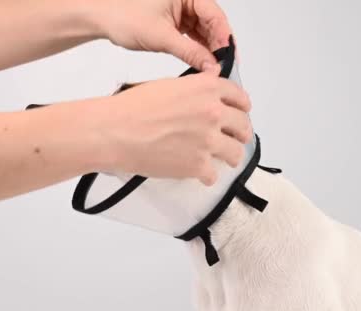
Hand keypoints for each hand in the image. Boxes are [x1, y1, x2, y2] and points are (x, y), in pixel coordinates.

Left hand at [95, 0, 232, 70]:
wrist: (103, 19)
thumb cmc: (124, 16)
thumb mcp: (161, 37)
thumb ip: (190, 52)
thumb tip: (210, 66)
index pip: (215, 15)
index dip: (224, 38)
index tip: (228, 57)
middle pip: (213, 23)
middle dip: (218, 46)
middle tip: (223, 67)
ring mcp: (182, 10)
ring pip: (204, 31)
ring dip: (209, 50)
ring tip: (213, 69)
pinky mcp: (176, 21)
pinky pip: (193, 35)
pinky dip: (197, 49)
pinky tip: (202, 63)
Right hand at [98, 66, 251, 185]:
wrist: (117, 132)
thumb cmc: (132, 108)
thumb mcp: (168, 85)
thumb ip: (195, 88)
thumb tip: (208, 89)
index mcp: (207, 88)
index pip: (239, 97)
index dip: (242, 106)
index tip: (242, 112)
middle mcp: (213, 113)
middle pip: (243, 126)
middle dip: (240, 133)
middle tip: (235, 138)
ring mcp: (208, 141)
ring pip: (235, 152)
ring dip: (230, 155)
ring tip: (223, 158)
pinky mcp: (198, 165)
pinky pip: (214, 174)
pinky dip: (207, 176)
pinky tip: (201, 174)